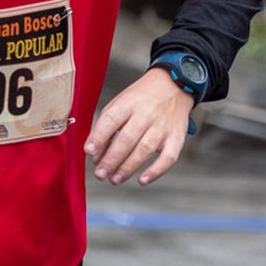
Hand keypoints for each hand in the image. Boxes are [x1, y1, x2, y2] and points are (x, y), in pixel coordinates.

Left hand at [83, 67, 194, 186]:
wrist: (174, 85)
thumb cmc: (142, 97)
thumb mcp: (120, 101)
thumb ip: (106, 125)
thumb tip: (95, 152)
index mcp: (129, 103)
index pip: (111, 119)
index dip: (99, 136)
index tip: (89, 151)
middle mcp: (146, 114)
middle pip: (127, 139)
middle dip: (111, 160)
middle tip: (100, 174)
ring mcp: (163, 127)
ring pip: (144, 150)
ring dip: (127, 168)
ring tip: (114, 179)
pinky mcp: (176, 138)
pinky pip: (168, 158)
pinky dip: (155, 171)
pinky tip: (142, 180)